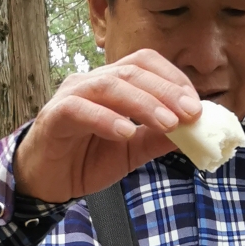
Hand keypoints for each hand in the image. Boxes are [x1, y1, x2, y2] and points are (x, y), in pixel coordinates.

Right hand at [12, 51, 202, 202]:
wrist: (47, 181)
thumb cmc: (87, 160)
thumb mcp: (132, 151)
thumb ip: (158, 139)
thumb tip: (195, 131)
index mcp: (112, 83)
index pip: (145, 63)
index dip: (174, 80)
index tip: (198, 106)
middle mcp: (92, 81)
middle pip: (132, 71)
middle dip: (166, 91)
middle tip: (191, 114)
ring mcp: (71, 95)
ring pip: (110, 86)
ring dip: (143, 103)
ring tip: (167, 123)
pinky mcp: (54, 116)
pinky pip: (80, 110)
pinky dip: (106, 119)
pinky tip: (126, 133)